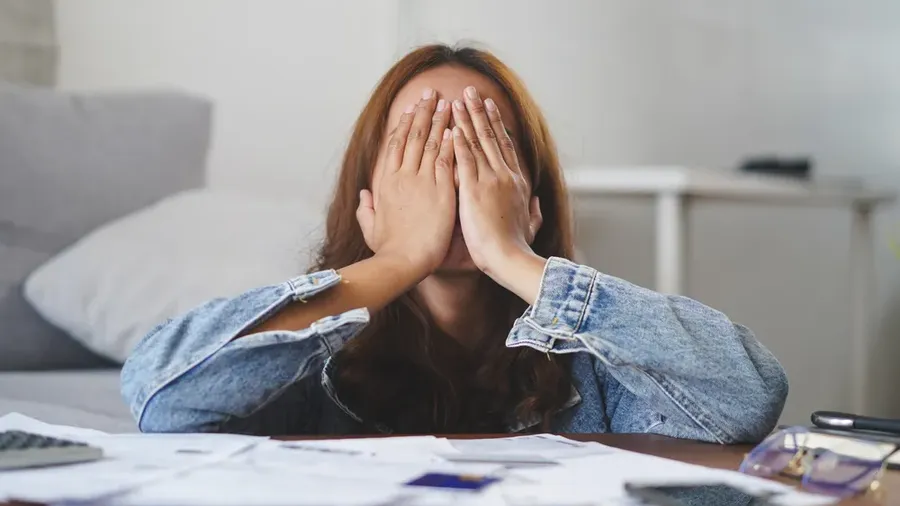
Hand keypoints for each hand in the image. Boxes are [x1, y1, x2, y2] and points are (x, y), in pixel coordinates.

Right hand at [357, 89, 455, 274]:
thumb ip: (366, 208)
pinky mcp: (440, 190)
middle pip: (413, 136)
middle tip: (431, 93)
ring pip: (431, 142)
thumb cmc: (388, 249)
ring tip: (447, 101)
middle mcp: (402, 176)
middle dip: (423, 111)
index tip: (410, 109)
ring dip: (439, 120)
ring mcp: (421, 181)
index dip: (403, 124)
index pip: (395, 145)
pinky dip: (451, 142)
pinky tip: (456, 128)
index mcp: (386, 182)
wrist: (403, 260)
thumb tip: (364, 195)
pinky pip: (446, 160)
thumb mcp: (370, 227)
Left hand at [451, 86, 542, 277]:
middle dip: (481, 112)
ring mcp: (490, 179)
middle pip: (491, 136)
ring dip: (467, 118)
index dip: (497, 126)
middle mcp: (505, 175)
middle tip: (472, 91)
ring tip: (458, 98)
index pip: (505, 147)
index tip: (490, 108)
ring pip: (477, 141)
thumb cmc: (518, 248)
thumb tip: (537, 203)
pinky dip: (458, 139)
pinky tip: (451, 124)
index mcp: (517, 183)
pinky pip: (464, 158)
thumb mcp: (531, 226)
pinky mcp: (474, 188)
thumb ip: (534, 212)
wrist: (510, 258)